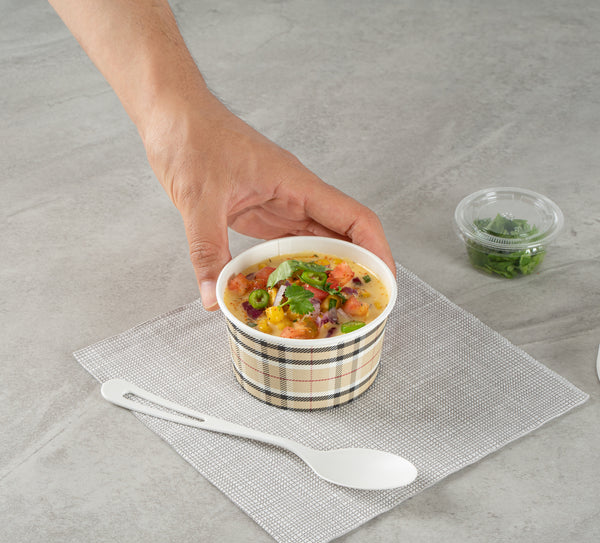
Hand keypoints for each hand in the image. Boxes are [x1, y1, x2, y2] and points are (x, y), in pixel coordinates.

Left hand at [144, 91, 394, 309]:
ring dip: (329, 272)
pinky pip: (290, 244)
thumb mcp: (199, 200)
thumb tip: (212, 298)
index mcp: (296, 184)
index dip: (377, 250)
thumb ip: (208, 251)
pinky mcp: (264, 212)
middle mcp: (296, 195)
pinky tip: (295, 291)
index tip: (385, 282)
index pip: (355, 218)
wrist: (172, 115)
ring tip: (334, 308)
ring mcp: (281, 205)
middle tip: (361, 308)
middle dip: (358, 270)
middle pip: (344, 234)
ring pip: (319, 241)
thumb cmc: (191, 139)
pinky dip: (297, 267)